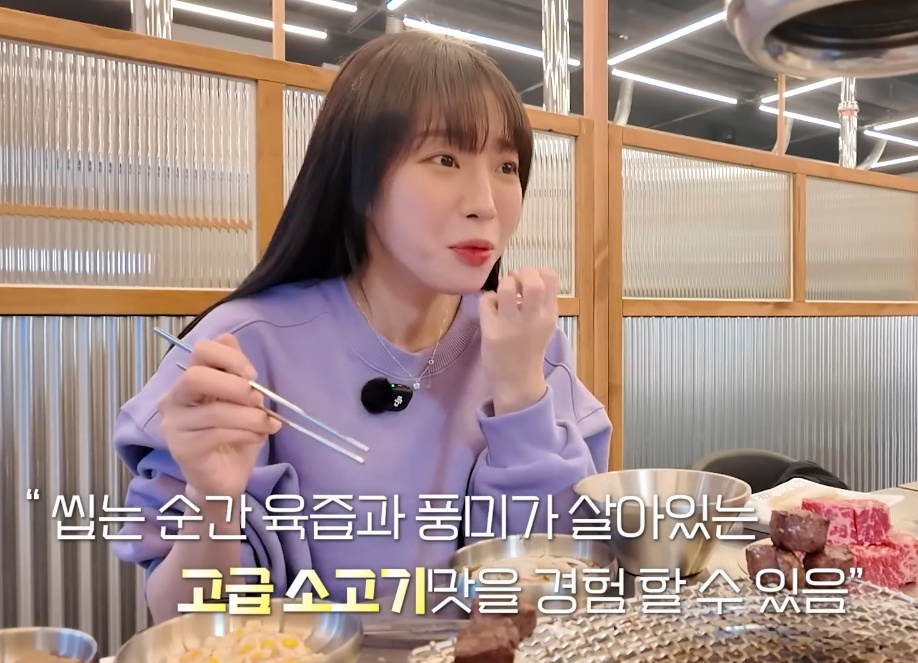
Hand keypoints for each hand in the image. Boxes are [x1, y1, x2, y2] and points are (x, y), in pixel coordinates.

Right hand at [157, 333, 280, 498]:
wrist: (224, 479)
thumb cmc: (234, 435)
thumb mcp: (243, 401)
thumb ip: (236, 372)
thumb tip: (230, 340)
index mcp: (190, 380)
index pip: (202, 350)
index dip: (231, 358)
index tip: (252, 375)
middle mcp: (174, 399)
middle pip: (196, 376)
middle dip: (235, 386)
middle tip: (257, 399)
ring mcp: (174, 425)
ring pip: (214, 410)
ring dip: (250, 416)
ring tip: (266, 423)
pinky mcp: (182, 448)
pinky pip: (217, 433)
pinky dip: (246, 433)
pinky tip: (257, 437)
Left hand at [479, 267, 557, 414]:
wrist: (517, 380)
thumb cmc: (530, 347)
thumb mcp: (544, 324)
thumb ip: (539, 301)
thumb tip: (521, 274)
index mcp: (549, 314)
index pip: (550, 277)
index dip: (537, 271)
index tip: (528, 281)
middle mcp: (533, 318)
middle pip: (531, 279)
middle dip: (521, 272)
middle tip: (515, 281)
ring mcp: (511, 325)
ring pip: (506, 287)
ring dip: (503, 283)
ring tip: (502, 295)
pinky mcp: (491, 332)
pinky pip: (486, 300)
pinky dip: (487, 300)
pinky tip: (491, 310)